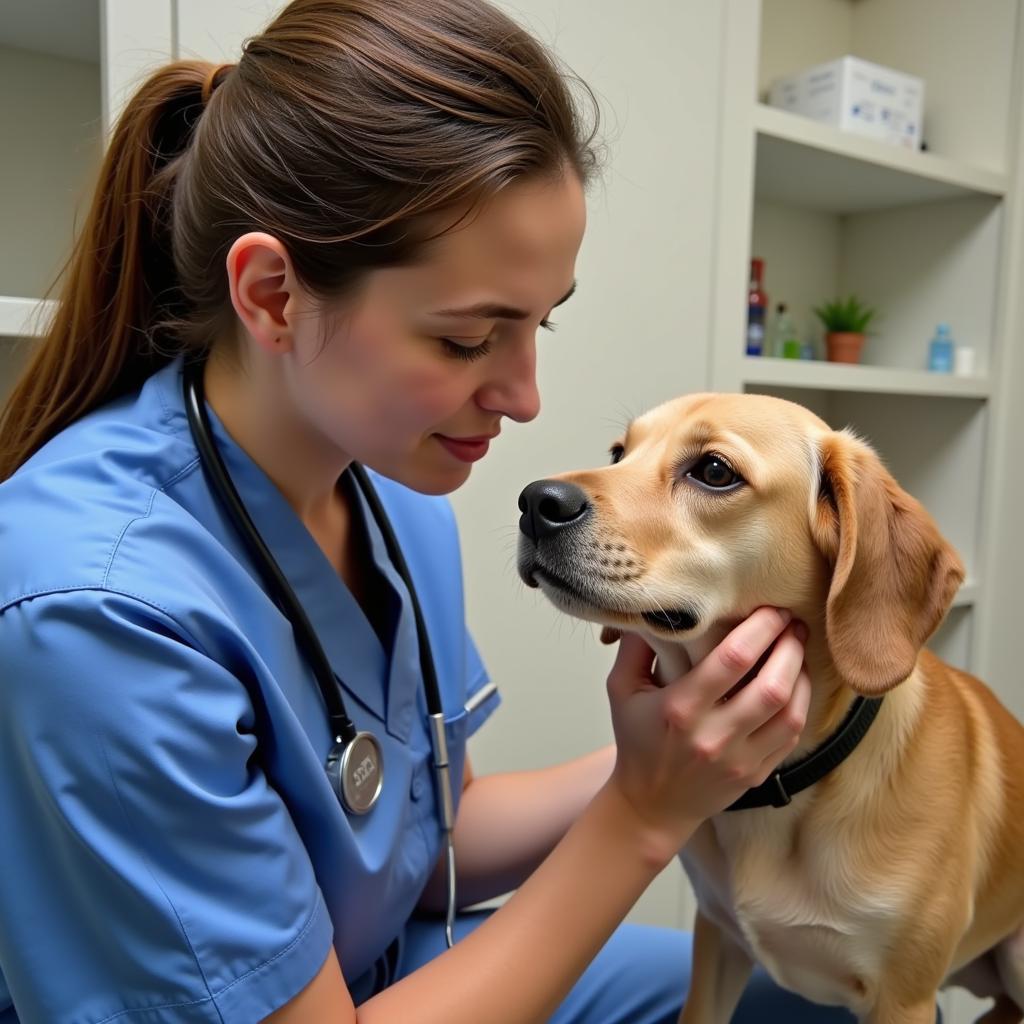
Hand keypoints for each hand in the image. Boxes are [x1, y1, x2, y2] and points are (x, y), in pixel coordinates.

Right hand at [605, 607, 809, 855]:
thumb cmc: (637, 742)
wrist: (651, 805)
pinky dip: (801, 703)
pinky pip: (792, 735)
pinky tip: (797, 681)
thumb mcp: (621, 690)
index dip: (759, 629)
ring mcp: (739, 760)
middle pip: (770, 686)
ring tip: (798, 647)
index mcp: (680, 709)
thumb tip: (655, 606)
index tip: (770, 610)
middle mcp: (713, 736)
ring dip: (801, 674)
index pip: (732, 660)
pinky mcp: (757, 774)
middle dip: (789, 647)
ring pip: (789, 712)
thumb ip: (634, 647)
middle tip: (793, 622)